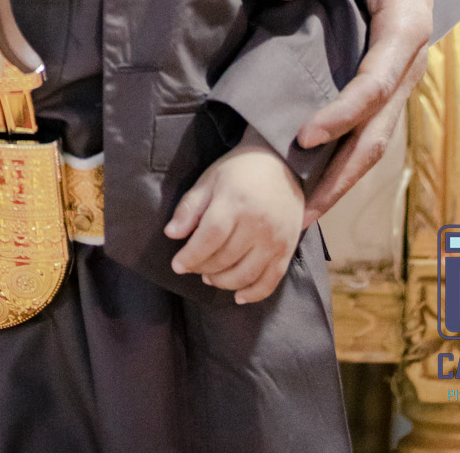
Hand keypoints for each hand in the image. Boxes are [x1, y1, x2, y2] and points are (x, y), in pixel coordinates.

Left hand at [164, 127, 301, 302]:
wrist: (281, 162)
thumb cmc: (240, 170)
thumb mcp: (210, 179)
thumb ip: (190, 207)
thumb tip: (171, 234)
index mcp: (235, 202)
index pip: (210, 238)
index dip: (191, 255)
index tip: (177, 264)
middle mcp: (258, 224)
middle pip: (225, 258)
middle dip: (203, 268)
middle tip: (192, 267)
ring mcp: (275, 239)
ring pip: (245, 275)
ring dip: (223, 282)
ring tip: (209, 277)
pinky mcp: (287, 249)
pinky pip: (271, 281)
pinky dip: (254, 294)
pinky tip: (239, 296)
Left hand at [258, 0, 439, 224]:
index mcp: (407, 26)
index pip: (375, 84)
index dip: (342, 114)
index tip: (305, 136)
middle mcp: (410, 59)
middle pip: (380, 131)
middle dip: (343, 174)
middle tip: (301, 210)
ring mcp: (401, 72)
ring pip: (377, 137)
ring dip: (344, 176)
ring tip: (303, 213)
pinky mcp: (388, 74)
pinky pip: (370, 123)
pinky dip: (346, 154)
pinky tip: (316, 177)